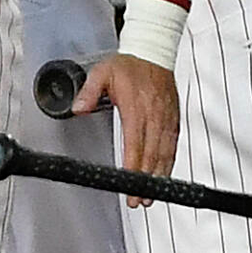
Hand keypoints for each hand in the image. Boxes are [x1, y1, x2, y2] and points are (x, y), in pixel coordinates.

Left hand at [73, 52, 178, 200]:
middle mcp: (154, 115)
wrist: (154, 51)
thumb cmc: (130, 64)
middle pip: (152, 154)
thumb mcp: (102, 73)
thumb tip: (78, 108)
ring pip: (165, 153)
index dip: (134, 167)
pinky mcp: (173, 118)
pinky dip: (169, 162)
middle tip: (138, 201)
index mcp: (136, 108)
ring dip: (158, 176)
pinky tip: (163, 174)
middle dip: (146, 181)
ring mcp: (166, 118)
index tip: (130, 184)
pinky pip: (173, 145)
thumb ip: (89, 92)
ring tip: (150, 196)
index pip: (135, 143)